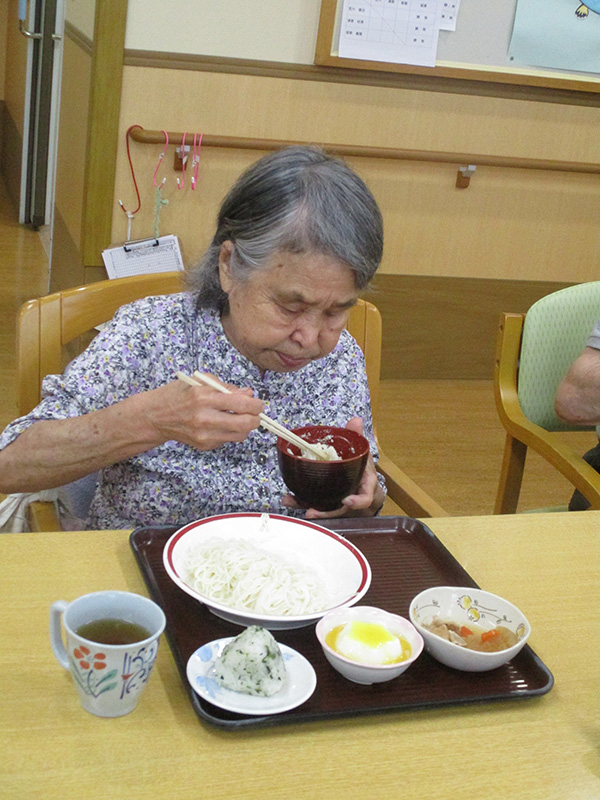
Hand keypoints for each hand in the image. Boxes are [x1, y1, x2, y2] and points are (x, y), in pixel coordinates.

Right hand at [143, 374, 263, 450]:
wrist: (156, 417)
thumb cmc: (177, 395)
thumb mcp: (200, 381)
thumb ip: (226, 387)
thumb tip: (248, 394)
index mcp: (204, 397)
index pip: (242, 403)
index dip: (256, 404)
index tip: (258, 403)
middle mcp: (205, 418)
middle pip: (245, 424)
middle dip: (256, 419)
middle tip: (255, 414)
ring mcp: (204, 434)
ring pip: (239, 435)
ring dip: (245, 427)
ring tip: (239, 417)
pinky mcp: (204, 445)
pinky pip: (227, 440)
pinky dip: (230, 432)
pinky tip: (221, 423)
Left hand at [282, 417, 384, 518]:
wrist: (363, 483)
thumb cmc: (363, 469)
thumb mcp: (363, 452)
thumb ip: (358, 436)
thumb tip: (355, 420)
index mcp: (364, 487)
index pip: (364, 498)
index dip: (357, 502)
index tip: (346, 501)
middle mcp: (352, 499)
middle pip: (340, 510)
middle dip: (325, 512)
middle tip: (311, 511)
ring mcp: (338, 503)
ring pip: (325, 510)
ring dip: (308, 508)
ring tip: (292, 502)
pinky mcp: (326, 503)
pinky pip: (315, 505)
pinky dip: (301, 502)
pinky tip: (288, 499)